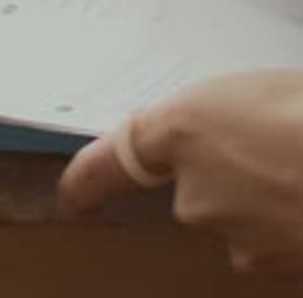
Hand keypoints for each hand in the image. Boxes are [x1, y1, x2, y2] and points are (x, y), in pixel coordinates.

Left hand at [60, 71, 302, 273]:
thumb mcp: (264, 85)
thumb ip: (228, 115)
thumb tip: (234, 132)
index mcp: (184, 131)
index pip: (110, 163)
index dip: (89, 180)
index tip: (74, 197)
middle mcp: (197, 194)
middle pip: (195, 185)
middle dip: (229, 168)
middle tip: (279, 138)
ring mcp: (237, 240)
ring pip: (240, 217)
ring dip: (265, 197)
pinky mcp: (272, 270)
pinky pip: (273, 241)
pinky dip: (290, 223)